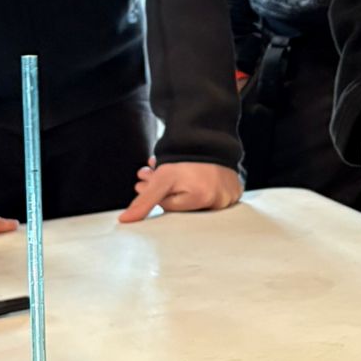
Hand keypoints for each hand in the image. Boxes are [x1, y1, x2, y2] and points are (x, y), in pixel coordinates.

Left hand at [118, 159, 243, 223]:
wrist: (211, 138)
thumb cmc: (187, 158)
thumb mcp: (163, 178)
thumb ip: (145, 201)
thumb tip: (126, 221)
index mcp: (202, 199)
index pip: (170, 206)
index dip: (155, 194)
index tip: (145, 182)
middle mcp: (218, 201)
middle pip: (183, 204)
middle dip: (162, 190)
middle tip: (149, 174)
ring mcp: (229, 196)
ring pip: (196, 199)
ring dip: (178, 188)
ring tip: (168, 174)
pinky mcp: (235, 191)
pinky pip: (212, 195)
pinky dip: (199, 187)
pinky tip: (190, 178)